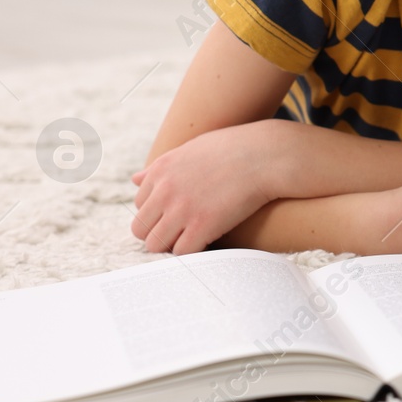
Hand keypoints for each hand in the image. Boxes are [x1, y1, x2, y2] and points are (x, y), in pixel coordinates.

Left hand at [129, 124, 279, 254]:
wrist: (267, 155)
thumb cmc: (235, 149)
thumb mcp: (192, 149)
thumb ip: (161, 167)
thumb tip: (134, 179)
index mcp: (160, 169)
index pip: (139, 205)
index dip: (158, 213)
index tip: (176, 214)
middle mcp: (165, 190)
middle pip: (141, 229)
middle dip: (159, 232)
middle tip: (182, 231)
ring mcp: (182, 209)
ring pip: (156, 245)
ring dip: (172, 245)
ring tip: (193, 239)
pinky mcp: (203, 226)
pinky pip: (182, 252)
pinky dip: (192, 251)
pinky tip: (207, 242)